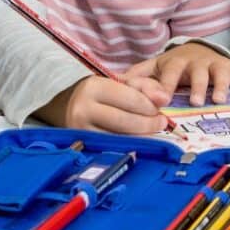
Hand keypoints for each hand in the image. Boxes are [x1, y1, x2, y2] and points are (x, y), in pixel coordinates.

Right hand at [50, 76, 170, 134]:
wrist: (65, 108)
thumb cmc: (97, 93)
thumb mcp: (117, 82)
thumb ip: (143, 85)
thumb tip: (164, 99)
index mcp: (93, 86)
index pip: (130, 98)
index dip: (150, 106)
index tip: (160, 109)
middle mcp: (84, 108)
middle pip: (126, 121)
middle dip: (149, 123)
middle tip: (161, 122)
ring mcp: (81, 131)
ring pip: (120, 138)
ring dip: (142, 136)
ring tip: (152, 130)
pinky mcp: (83, 146)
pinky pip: (113, 148)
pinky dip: (129, 144)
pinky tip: (137, 140)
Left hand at [123, 43, 229, 106]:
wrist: (197, 49)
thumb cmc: (174, 65)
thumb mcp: (155, 67)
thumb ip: (138, 76)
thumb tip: (116, 84)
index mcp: (175, 62)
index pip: (169, 73)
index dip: (166, 85)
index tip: (162, 100)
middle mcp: (196, 62)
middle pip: (197, 74)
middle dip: (196, 86)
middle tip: (195, 101)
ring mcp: (214, 64)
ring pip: (219, 73)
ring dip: (219, 86)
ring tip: (219, 100)